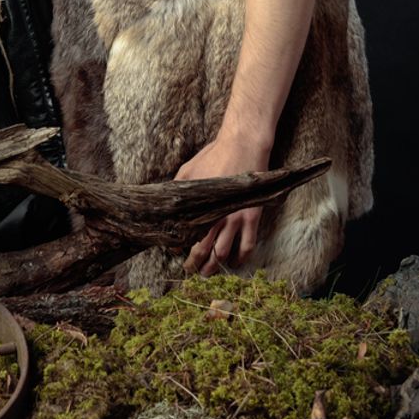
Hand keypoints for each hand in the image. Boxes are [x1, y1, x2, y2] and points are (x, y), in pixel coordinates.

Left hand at [174, 132, 270, 275]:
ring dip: (215, 266)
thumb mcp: (188, 170)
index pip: (186, 237)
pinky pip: (248, 246)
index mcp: (198, 206)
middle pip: (203, 251)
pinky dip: (242, 259)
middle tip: (190, 271)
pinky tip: (236, 263)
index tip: (175, 252)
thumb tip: (167, 203)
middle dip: (195, 264)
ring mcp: (235, 218)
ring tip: (208, 272)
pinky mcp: (252, 217)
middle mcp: (216, 216)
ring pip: (223, 253)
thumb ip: (178, 188)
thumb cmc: (213, 155)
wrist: (242, 145)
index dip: (179, 249)